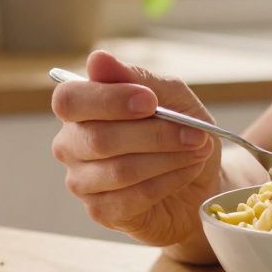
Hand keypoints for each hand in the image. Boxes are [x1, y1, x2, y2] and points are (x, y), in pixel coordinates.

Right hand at [51, 50, 221, 263]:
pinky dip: (169, 181)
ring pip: (120, 170)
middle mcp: (71, 145)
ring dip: (169, 158)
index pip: (70, 100)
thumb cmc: (179, 131)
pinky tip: (188, 171)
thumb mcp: (172, 97)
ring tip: (198, 150)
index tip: (150, 101)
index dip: (109, 100)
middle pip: (99, 138)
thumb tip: (97, 59)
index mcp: (80, 109)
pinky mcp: (102, 212)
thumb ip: (138, 78)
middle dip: (155, 135)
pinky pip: (132, 197)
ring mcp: (82, 182)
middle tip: (196, 133)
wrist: (201, 180)